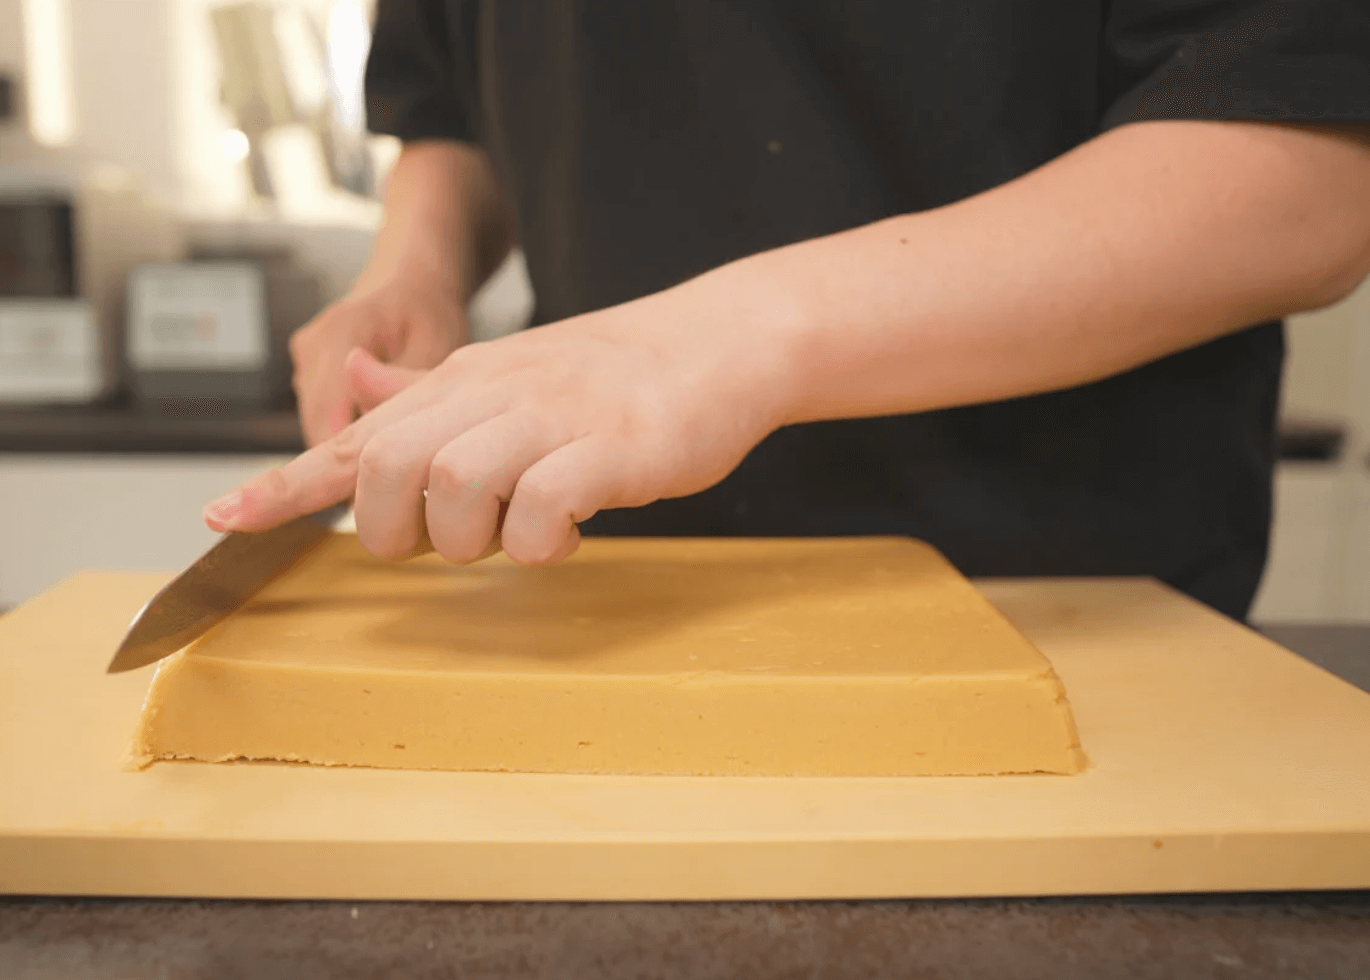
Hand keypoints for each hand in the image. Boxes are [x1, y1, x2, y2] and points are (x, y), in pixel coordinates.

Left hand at [204, 280, 794, 565]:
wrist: (717, 342)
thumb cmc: (613, 372)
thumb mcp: (512, 369)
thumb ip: (429, 388)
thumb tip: (355, 383)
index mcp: (462, 381)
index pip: (355, 436)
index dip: (282, 484)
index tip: (219, 519)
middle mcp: (492, 394)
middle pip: (387, 468)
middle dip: (395, 529)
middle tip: (441, 541)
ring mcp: (550, 419)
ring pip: (452, 491)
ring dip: (472, 540)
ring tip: (518, 532)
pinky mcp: (607, 451)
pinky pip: (540, 511)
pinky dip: (541, 544)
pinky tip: (568, 532)